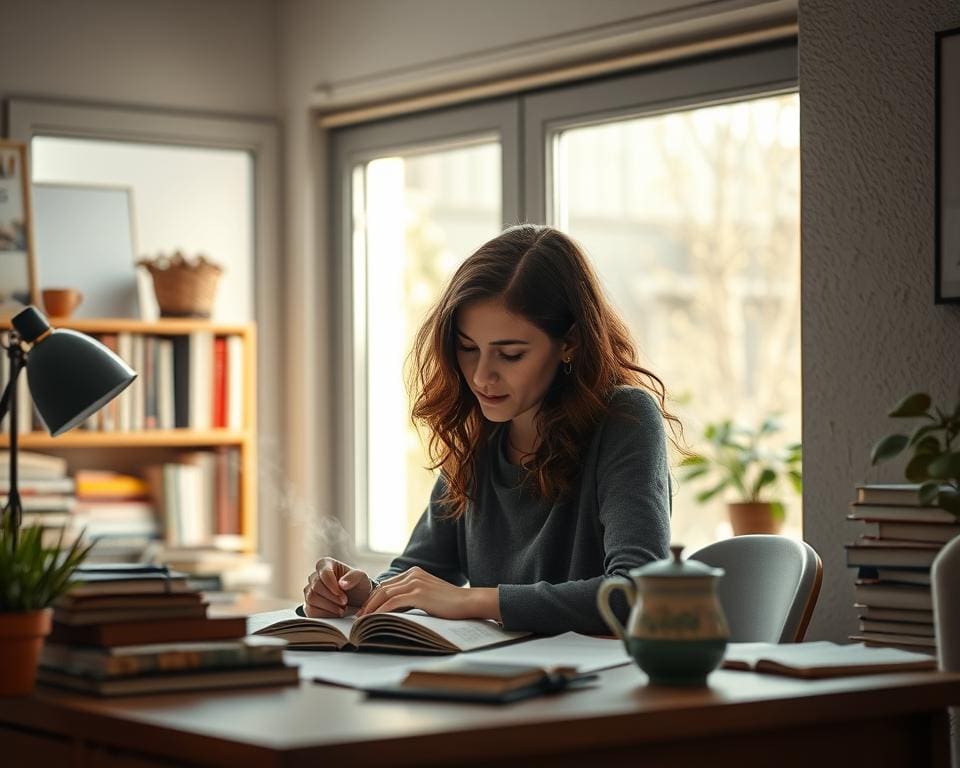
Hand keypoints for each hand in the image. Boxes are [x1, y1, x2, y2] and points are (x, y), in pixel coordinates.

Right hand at [303, 557, 372, 617]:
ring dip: (328, 606)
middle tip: (345, 603)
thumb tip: (342, 584)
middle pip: (316, 586)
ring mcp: (310, 591)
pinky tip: (335, 614)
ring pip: (311, 598)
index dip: (332, 585)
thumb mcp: (361, 577)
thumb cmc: (358, 585)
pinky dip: (324, 614)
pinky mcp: (309, 605)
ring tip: (342, 609)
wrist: (358, 601)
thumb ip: (354, 577)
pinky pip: (310, 611)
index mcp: (326, 564)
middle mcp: (314, 576)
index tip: (343, 596)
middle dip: (332, 597)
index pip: (324, 573)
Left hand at [356, 566, 500, 620]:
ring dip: (371, 608)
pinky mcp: (419, 593)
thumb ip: (412, 597)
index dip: (373, 598)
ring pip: (385, 594)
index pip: (387, 585)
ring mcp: (416, 582)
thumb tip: (393, 610)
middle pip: (382, 588)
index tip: (365, 611)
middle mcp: (413, 574)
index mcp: (414, 572)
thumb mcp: (428, 596)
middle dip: (368, 603)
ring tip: (363, 621)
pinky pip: (393, 603)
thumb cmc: (450, 604)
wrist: (468, 603)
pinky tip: (375, 619)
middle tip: (359, 617)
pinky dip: (381, 611)